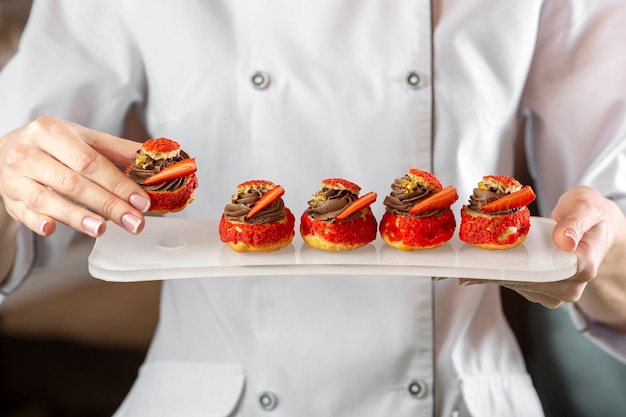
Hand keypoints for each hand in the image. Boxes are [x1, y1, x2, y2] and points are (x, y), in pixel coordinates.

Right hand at [0, 116, 150, 237]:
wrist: (6, 150)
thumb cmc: (53, 146)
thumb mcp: (83, 139)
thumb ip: (118, 150)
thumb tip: (154, 159)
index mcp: (51, 132)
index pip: (90, 161)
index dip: (117, 183)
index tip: (141, 201)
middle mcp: (29, 153)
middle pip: (73, 183)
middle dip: (108, 205)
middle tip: (134, 222)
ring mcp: (16, 178)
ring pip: (47, 200)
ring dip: (76, 217)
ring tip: (102, 229)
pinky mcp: (10, 199)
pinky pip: (24, 213)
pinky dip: (38, 222)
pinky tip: (52, 229)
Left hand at [459, 186, 624, 312]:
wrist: (593, 225)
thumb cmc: (590, 214)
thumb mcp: (587, 207)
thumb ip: (576, 222)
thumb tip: (565, 241)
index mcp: (583, 267)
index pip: (545, 273)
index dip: (514, 271)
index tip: (489, 266)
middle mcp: (569, 286)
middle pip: (525, 282)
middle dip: (494, 273)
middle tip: (462, 267)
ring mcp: (553, 291)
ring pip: (516, 284)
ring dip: (489, 275)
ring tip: (462, 266)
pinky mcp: (540, 289)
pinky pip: (514, 282)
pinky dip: (494, 273)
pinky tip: (474, 267)